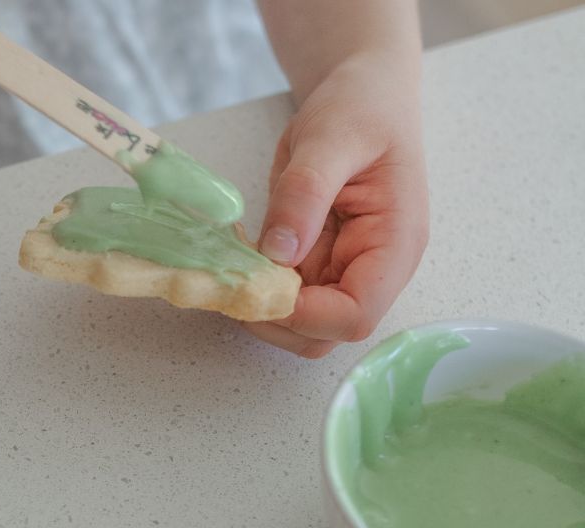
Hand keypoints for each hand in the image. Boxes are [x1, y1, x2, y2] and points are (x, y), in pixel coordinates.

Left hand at [246, 53, 428, 358]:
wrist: (363, 91)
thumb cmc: (361, 106)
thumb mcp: (331, 136)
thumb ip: (305, 194)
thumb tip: (280, 253)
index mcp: (394, 245)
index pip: (355, 315)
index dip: (305, 315)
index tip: (262, 285)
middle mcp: (373, 270)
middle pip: (324, 334)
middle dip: (275, 319)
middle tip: (236, 278)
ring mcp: (344, 273)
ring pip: (300, 326)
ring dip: (262, 308)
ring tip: (239, 263)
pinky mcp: (317, 268)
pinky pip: (284, 299)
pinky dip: (256, 290)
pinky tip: (243, 257)